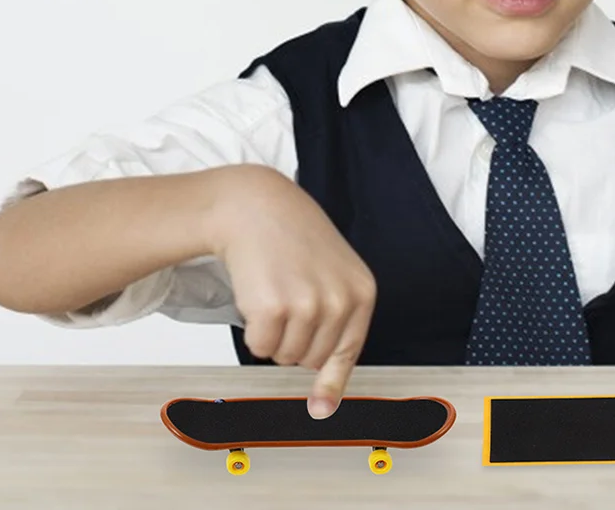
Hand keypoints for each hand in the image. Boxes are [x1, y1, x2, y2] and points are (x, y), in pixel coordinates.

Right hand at [209, 166, 376, 418]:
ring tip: (274, 290)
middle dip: (293, 339)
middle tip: (286, 298)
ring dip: (273, 333)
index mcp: (362, 292)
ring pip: (284, 357)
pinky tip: (256, 292)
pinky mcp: (273, 308)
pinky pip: (259, 347)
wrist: (256, 206)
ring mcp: (308, 304)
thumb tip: (324, 406)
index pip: (348, 353)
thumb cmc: (292, 240)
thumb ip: (336, 328)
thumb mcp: (331, 275)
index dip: (329, 380)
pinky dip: (252, 329)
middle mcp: (340, 301)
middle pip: (311, 360)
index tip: (319, 408)